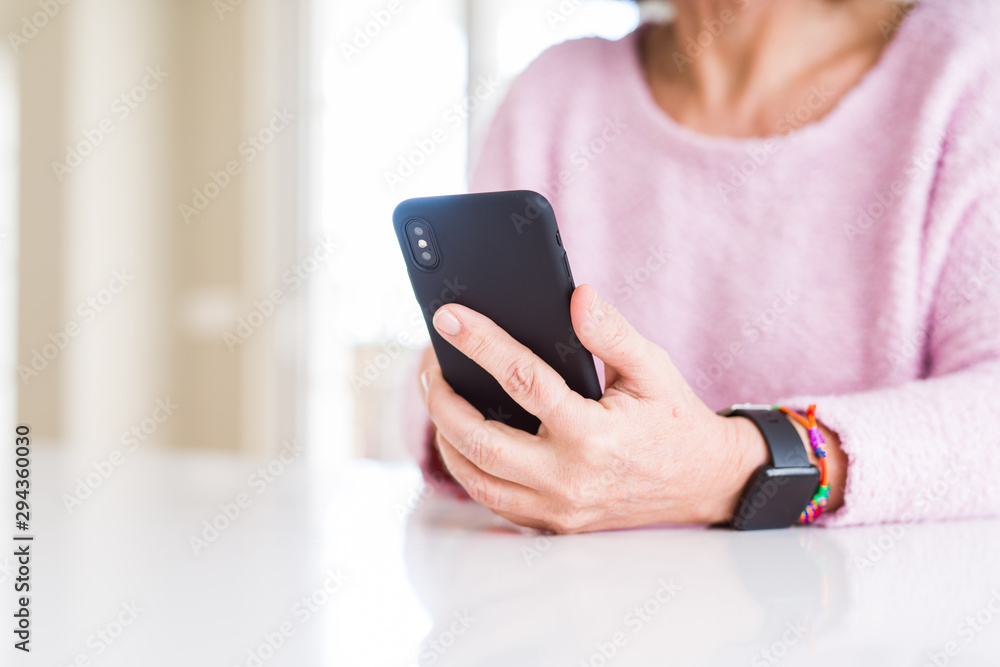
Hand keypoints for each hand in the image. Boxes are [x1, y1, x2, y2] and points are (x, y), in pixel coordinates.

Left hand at [419, 284, 772, 532]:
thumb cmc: (673, 420)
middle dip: (441, 399)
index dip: (480, 343)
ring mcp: (556, 509)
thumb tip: (576, 297)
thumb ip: (612, 332)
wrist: (703, 482)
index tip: (448, 318)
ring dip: (444, 435)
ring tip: (437, 395)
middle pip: (479, 440)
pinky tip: (460, 434)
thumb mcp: (652, 367)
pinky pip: (492, 499)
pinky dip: (468, 466)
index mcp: (593, 437)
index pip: (523, 381)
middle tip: (429, 364)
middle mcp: (568, 479)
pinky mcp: (551, 524)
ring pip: (474, 477)